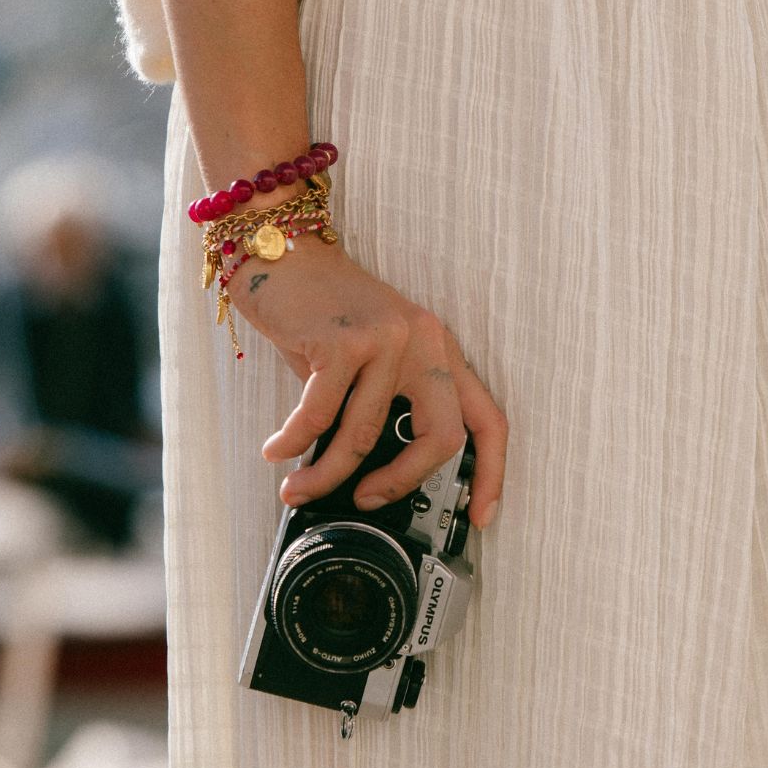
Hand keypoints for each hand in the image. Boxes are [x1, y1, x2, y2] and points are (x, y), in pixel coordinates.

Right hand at [224, 234, 506, 528]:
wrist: (282, 252)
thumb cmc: (322, 310)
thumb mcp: (368, 356)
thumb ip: (380, 403)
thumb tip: (368, 474)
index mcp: (439, 348)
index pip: (487, 418)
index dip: (491, 473)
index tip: (479, 515)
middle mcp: (424, 341)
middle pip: (441, 437)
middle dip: (401, 484)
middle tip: (366, 501)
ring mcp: (387, 339)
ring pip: (366, 435)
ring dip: (325, 474)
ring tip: (295, 486)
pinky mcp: (344, 341)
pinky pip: (319, 416)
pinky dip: (292, 442)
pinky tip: (276, 450)